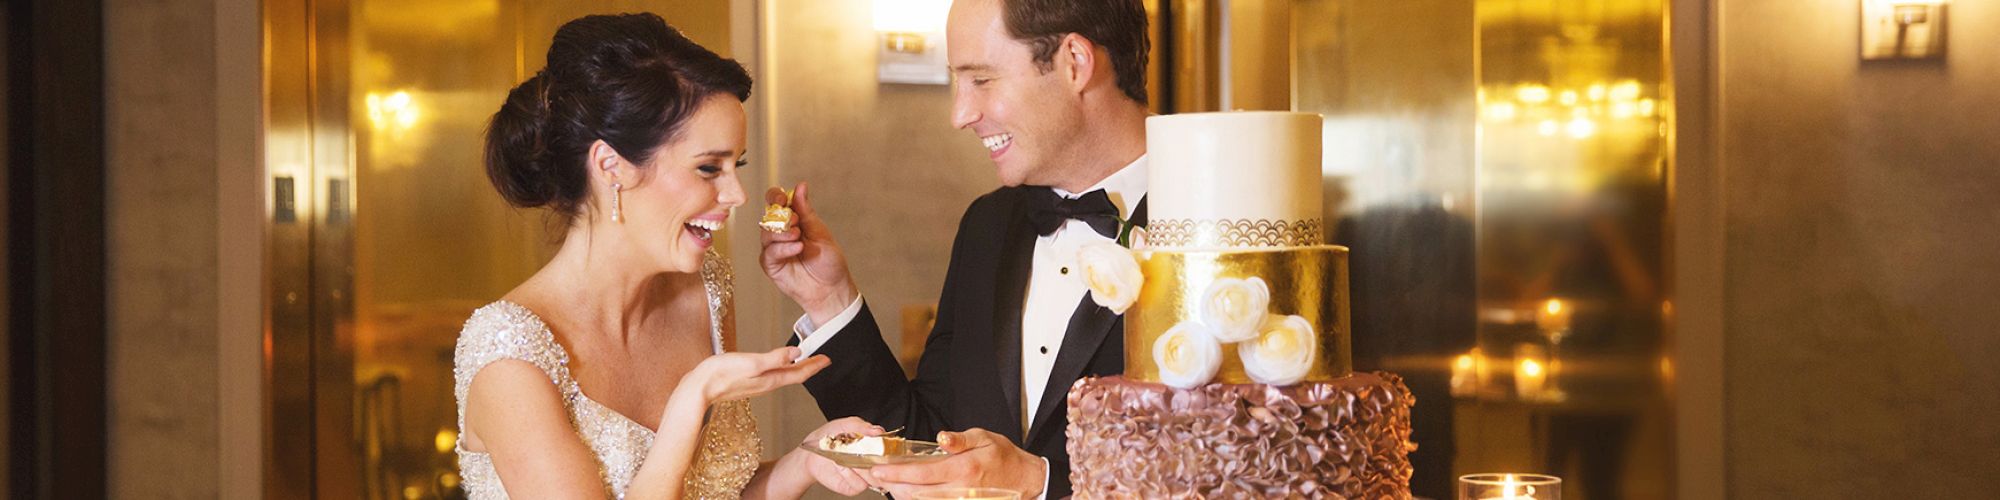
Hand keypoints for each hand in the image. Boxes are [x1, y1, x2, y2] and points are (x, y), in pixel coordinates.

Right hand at [688, 347, 829, 402]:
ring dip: (797, 369)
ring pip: (784, 376)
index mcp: (770, 379)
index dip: (815, 366)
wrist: (698, 388)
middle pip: (794, 376)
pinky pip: (772, 376)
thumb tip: (797, 353)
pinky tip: (777, 367)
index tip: (828, 359)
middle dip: (810, 367)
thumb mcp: (751, 363)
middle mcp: (766, 384)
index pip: (799, 373)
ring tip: (805, 362)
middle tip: (822, 360)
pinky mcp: (746, 382)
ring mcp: (756, 384)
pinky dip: (781, 369)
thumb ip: (774, 358)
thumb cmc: (721, 374)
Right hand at [758, 182, 859, 324]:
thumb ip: (806, 211)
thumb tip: (800, 185)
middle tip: (795, 221)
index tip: (783, 199)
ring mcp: (774, 249)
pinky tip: (797, 248)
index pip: (775, 201)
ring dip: (781, 233)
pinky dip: (782, 249)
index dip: (775, 197)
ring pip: (766, 234)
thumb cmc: (828, 260)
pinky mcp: (771, 265)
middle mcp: (779, 232)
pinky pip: (770, 253)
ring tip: (798, 236)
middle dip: (779, 216)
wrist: (832, 287)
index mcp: (791, 220)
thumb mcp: (819, 231)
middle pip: (767, 216)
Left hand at [800, 417, 885, 495]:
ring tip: (847, 456)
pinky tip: (841, 466)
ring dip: (860, 467)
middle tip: (865, 450)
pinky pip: (859, 485)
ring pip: (874, 478)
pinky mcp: (854, 487)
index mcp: (875, 447)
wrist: (810, 454)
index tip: (885, 445)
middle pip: (887, 468)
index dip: (892, 450)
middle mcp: (873, 463)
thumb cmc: (829, 438)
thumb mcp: (845, 425)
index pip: (893, 452)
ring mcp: (864, 476)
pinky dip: (849, 475)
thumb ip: (861, 426)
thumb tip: (878, 431)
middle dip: (878, 461)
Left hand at [866, 428, 1045, 498]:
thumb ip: (960, 440)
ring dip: (902, 495)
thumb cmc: (1003, 456)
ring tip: (888, 484)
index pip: (923, 473)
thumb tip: (942, 438)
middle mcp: (961, 490)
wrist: (1024, 480)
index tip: (880, 470)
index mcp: (964, 469)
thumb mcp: (984, 438)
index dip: (898, 473)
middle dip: (893, 486)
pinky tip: (908, 492)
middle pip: (917, 493)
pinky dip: (918, 499)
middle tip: (875, 477)